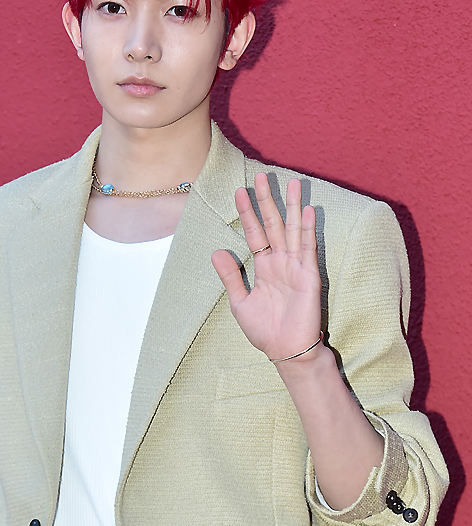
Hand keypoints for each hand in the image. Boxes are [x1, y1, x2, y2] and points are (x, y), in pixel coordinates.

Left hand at [211, 174, 322, 361]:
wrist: (285, 350)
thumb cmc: (264, 329)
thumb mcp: (239, 302)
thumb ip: (230, 276)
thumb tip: (216, 250)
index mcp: (263, 267)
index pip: (255, 233)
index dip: (248, 213)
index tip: (239, 191)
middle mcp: (280, 262)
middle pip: (273, 224)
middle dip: (268, 200)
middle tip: (261, 176)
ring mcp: (296, 266)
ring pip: (292, 229)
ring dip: (292, 206)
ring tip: (292, 182)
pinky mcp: (309, 275)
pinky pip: (308, 248)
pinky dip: (307, 230)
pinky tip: (307, 211)